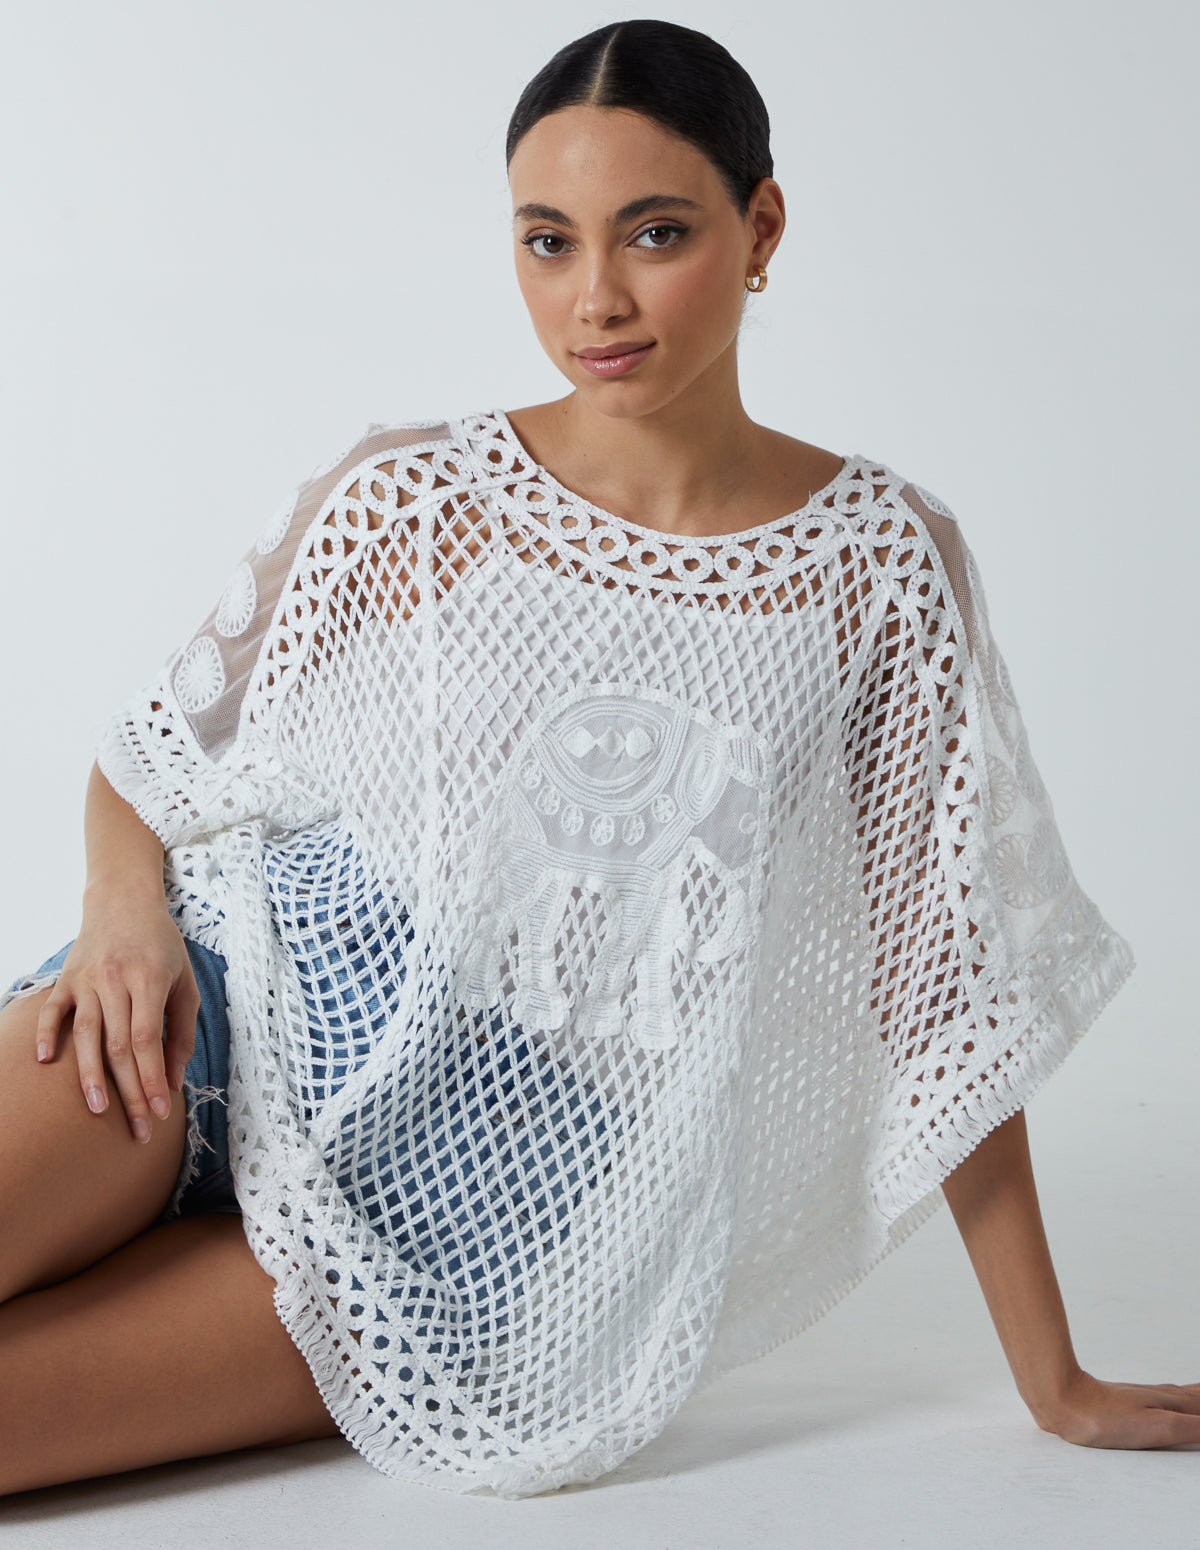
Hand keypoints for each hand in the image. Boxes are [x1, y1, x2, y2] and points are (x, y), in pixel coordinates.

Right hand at [34, 899, 199, 1142]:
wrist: (124, 901)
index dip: (152, 1079)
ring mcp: (85, 979)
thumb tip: (173, 1081)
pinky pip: (51, 1010)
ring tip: (98, 1110)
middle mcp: (113, 980)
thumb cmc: (162, 946)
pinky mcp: (64, 978)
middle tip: (139, 1129)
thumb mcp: (185, 982)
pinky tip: (44, 1062)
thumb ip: (181, 1032)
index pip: (146, 1040)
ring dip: (89, 1075)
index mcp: (147, 980)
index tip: (161, 1112)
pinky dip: (44, 1034)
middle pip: (118, 1046)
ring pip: (85, 1034)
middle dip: (129, 1091)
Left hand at [1036, 1369, 1199, 1448]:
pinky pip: (1161, 1400)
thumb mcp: (1162, 1427)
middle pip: (1196, 1396)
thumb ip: (1197, 1427)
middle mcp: (1161, 1396)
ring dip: (1196, 1396)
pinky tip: (1166, 1403)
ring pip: (1179, 1396)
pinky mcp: (1125, 1405)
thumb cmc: (1110, 1419)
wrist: (1063, 1401)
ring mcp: (1142, 1398)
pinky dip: (1176, 1401)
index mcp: (1173, 1402)